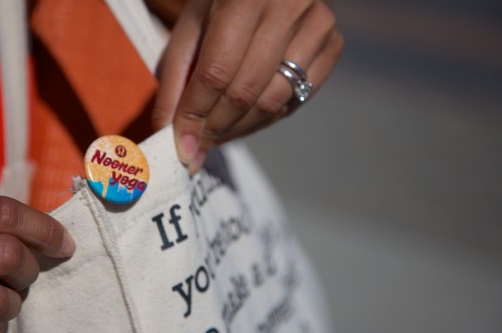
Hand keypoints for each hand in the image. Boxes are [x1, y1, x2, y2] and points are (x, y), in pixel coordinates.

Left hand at [153, 0, 343, 172]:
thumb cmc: (224, 0)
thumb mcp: (192, 25)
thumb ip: (177, 77)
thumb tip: (169, 132)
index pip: (215, 73)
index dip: (195, 116)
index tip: (182, 148)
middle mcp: (287, 8)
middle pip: (244, 93)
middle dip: (215, 128)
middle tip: (198, 146)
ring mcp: (317, 27)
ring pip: (272, 103)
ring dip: (240, 129)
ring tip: (218, 135)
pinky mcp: (333, 45)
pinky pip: (296, 101)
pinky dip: (267, 119)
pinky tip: (246, 120)